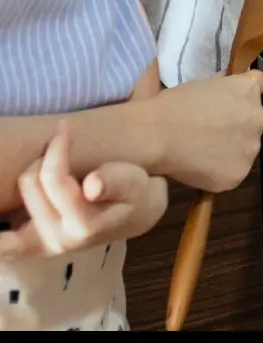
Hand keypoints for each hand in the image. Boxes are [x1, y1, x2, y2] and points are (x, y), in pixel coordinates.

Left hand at [0, 122, 167, 258]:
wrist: (137, 217)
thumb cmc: (136, 195)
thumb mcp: (138, 184)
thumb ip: (118, 182)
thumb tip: (92, 185)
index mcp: (84, 226)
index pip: (54, 179)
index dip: (58, 147)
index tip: (65, 125)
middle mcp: (58, 240)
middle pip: (30, 184)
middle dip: (45, 159)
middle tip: (63, 144)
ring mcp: (41, 246)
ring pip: (11, 201)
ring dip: (28, 176)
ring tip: (49, 165)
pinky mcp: (31, 246)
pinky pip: (3, 245)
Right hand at [151, 69, 262, 192]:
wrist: (156, 135)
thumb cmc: (174, 104)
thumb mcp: (204, 83)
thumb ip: (224, 87)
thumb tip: (226, 91)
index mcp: (249, 90)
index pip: (258, 84)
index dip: (242, 92)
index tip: (229, 100)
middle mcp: (259, 118)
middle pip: (254, 119)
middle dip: (238, 124)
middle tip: (211, 130)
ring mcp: (251, 148)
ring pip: (246, 147)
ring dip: (232, 148)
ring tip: (202, 150)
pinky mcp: (239, 173)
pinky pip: (233, 169)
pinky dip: (220, 169)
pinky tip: (200, 166)